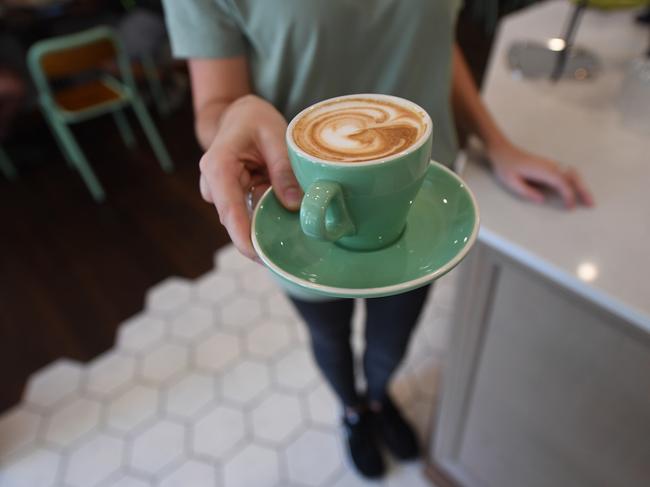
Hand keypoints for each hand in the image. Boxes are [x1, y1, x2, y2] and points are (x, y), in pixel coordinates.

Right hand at [199, 95, 301, 258]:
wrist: (238, 114)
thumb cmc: (255, 120)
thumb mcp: (275, 136)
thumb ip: (283, 169)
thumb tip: (294, 204)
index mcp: (218, 166)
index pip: (229, 208)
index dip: (241, 235)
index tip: (256, 255)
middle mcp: (213, 183)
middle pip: (233, 220)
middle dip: (256, 238)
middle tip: (284, 255)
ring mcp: (219, 193)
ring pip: (240, 219)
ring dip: (262, 226)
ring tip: (289, 236)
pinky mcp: (230, 198)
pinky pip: (246, 213)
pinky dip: (263, 218)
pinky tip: (282, 222)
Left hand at [487, 143, 593, 208]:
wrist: (503, 151)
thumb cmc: (505, 167)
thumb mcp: (511, 182)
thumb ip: (526, 191)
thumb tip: (542, 200)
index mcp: (542, 170)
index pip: (562, 183)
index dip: (568, 195)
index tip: (570, 208)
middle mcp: (550, 165)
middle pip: (573, 176)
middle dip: (583, 190)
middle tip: (591, 204)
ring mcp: (551, 164)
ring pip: (573, 173)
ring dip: (582, 185)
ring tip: (588, 199)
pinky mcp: (549, 165)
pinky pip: (568, 172)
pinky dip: (576, 181)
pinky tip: (578, 189)